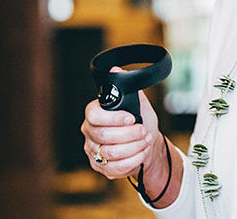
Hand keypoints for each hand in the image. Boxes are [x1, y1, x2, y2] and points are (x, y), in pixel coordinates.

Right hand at [81, 75, 182, 207]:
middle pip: (104, 135)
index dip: (114, 118)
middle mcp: (89, 132)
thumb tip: (115, 69)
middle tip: (143, 130)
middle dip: (128, 134)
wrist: (146, 142)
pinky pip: (115, 168)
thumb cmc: (139, 120)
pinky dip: (133, 160)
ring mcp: (93, 151)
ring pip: (111, 153)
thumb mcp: (137, 101)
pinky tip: (142, 153)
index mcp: (94, 113)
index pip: (94, 114)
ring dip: (133, 147)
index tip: (132, 118)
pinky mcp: (100, 167)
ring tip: (145, 140)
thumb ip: (127, 87)